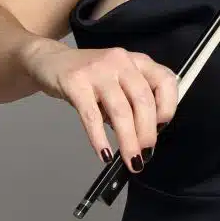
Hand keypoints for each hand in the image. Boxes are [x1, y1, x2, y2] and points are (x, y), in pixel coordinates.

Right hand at [20, 38, 177, 171]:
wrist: (50, 61)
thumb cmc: (90, 75)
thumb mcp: (118, 80)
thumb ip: (133, 100)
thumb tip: (146, 134)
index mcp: (137, 61)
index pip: (165, 80)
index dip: (168, 106)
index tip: (162, 127)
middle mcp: (121, 61)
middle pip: (143, 100)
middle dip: (147, 132)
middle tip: (146, 154)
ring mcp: (98, 70)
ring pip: (121, 110)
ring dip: (128, 141)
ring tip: (131, 160)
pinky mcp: (75, 82)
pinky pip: (91, 116)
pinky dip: (99, 139)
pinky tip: (104, 154)